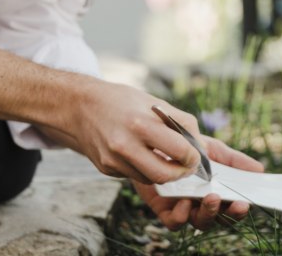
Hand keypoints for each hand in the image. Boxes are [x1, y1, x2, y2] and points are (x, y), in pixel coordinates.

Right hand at [66, 82, 206, 184]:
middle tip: (186, 166)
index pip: (178, 150)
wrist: (80, 106)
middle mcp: (124, 145)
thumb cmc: (121, 101)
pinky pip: (134, 176)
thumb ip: (181, 123)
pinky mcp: (106, 169)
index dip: (193, 156)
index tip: (195, 155)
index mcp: (140, 123)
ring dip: (163, 173)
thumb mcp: (154, 102)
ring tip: (166, 159)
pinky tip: (142, 155)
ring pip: (150, 179)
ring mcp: (113, 160)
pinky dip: (144, 169)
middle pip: (164, 175)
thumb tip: (200, 146)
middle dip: (181, 173)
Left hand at [133, 136, 263, 230]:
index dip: (240, 210)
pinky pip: (175, 222)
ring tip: (210, 197)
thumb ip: (235, 160)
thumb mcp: (213, 150)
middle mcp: (202, 205)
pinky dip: (181, 215)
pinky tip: (183, 200)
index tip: (246, 203)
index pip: (232, 209)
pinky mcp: (165, 210)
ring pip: (200, 222)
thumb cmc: (187, 148)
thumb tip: (259, 169)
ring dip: (208, 213)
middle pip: (220, 219)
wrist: (156, 144)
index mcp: (218, 193)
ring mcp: (185, 209)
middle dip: (228, 214)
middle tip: (231, 202)